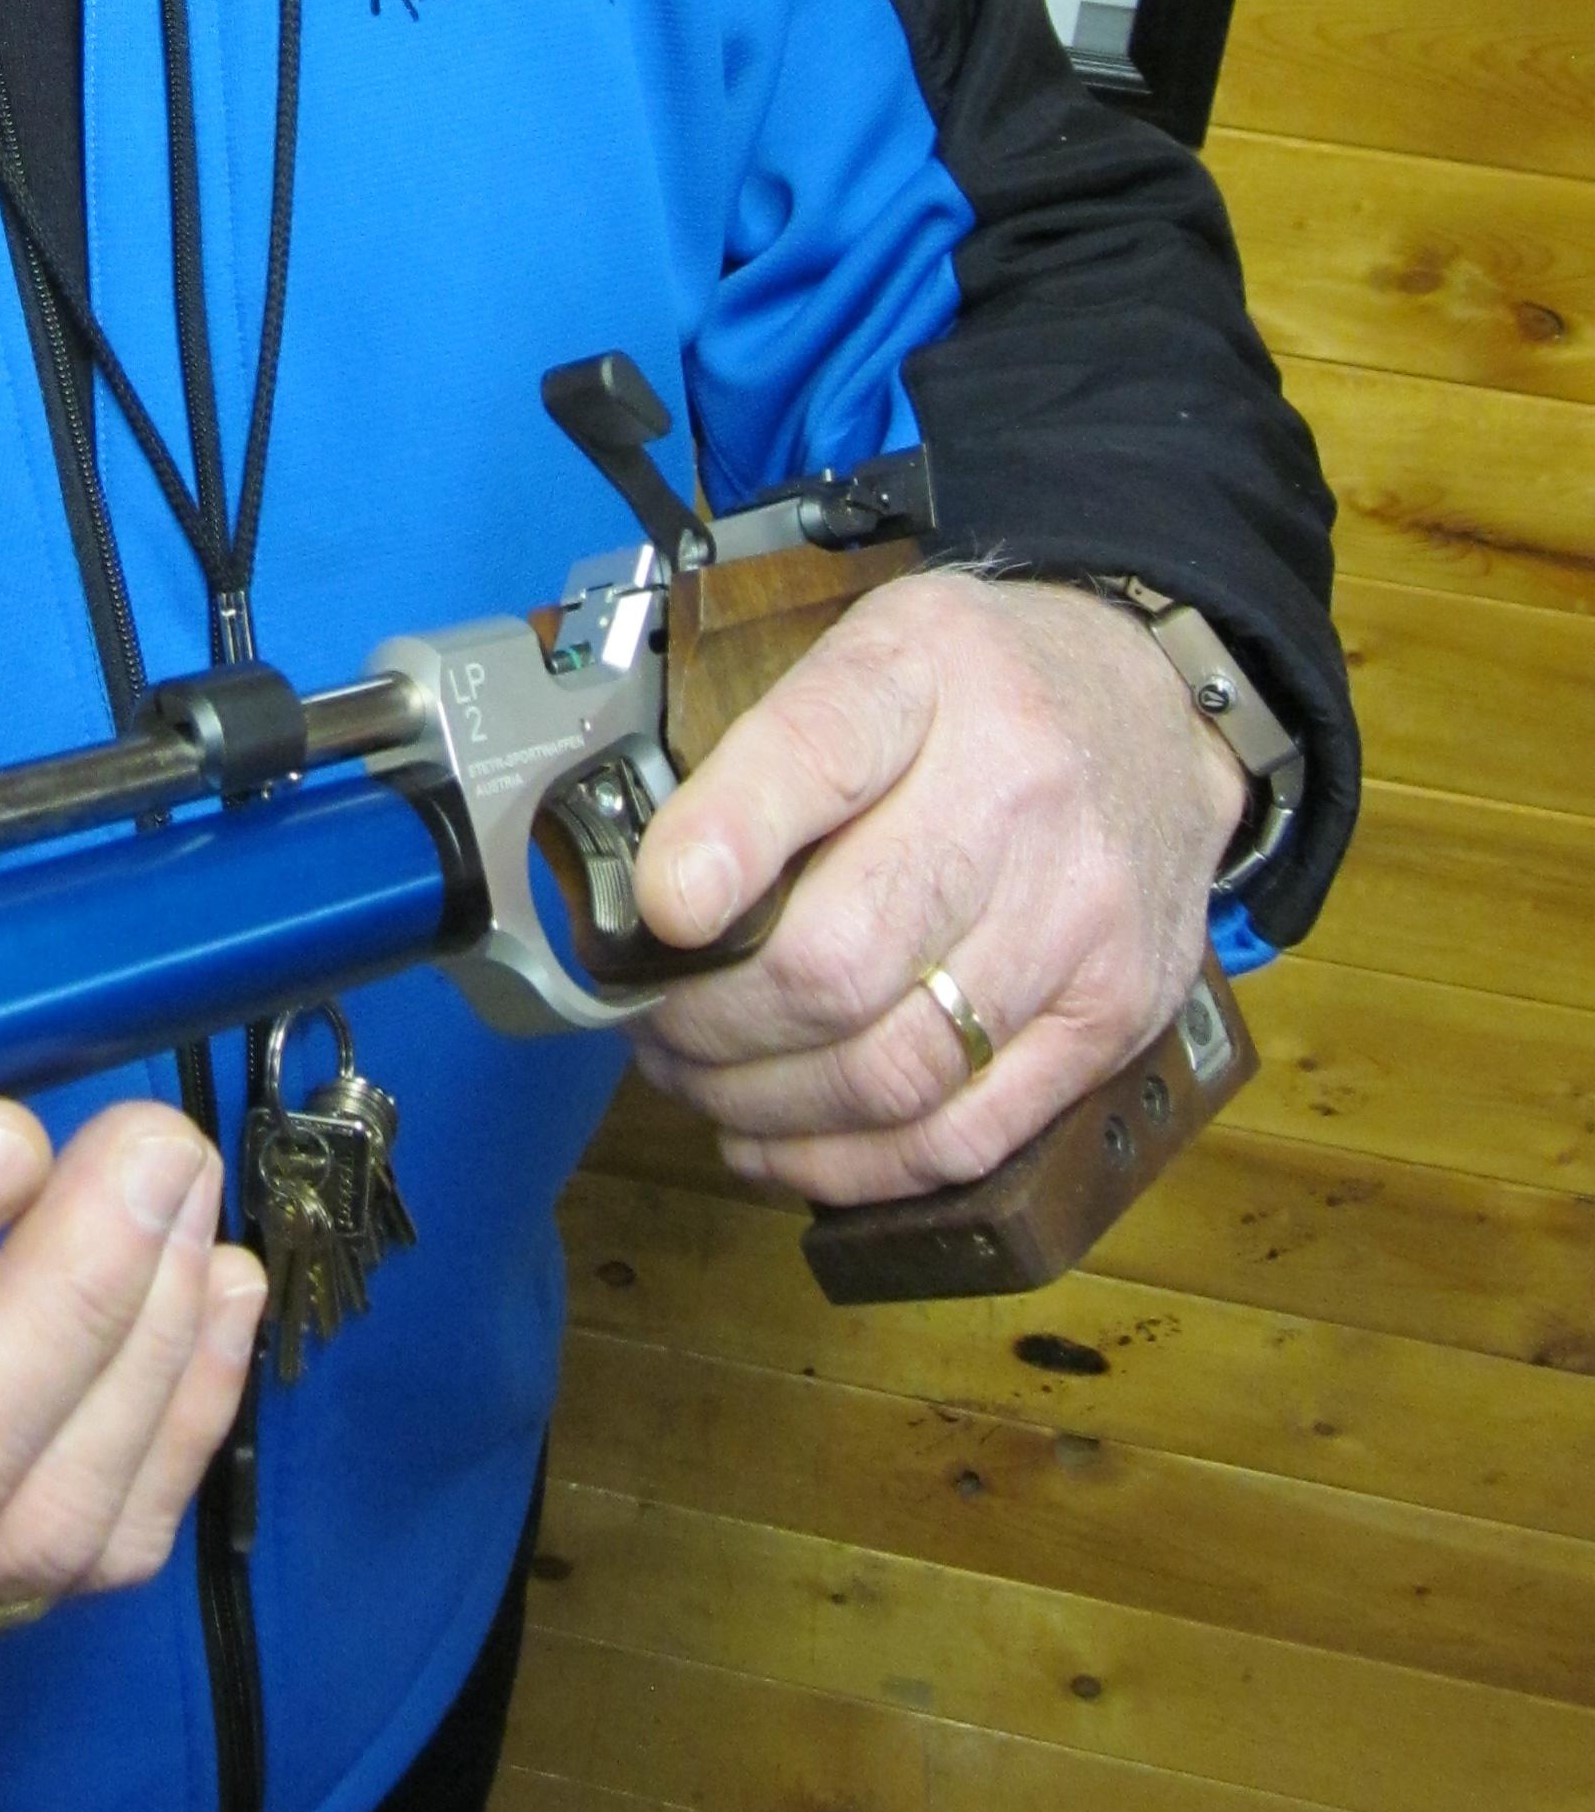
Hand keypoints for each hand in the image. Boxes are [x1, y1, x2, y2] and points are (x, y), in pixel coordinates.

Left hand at [627, 572, 1245, 1204]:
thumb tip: (654, 886)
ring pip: (890, 1070)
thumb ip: (765, 751)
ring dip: (762, 1103)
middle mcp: (1017, 796)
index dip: (726, 841)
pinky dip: (849, 1163)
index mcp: (930, 674)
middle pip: (836, 960)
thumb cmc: (981, 689)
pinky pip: (966, 1136)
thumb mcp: (868, 647)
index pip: (818, 753)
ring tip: (699, 1083)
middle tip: (651, 1024)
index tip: (659, 908)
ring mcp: (1077, 923)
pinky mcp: (1113, 1019)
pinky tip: (778, 1144)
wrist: (1161, 711)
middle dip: (708, 1018)